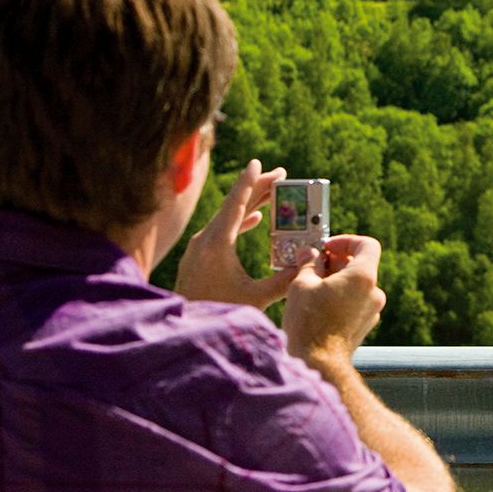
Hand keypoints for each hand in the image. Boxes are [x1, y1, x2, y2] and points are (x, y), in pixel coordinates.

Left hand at [175, 160, 297, 308]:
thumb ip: (283, 280)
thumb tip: (307, 264)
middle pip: (233, 206)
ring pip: (227, 218)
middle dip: (257, 189)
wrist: (185, 330)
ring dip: (250, 204)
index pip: (236, 204)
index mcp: (217, 244)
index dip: (249, 182)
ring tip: (272, 193)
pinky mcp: (199, 258)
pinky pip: (222, 230)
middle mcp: (204, 240)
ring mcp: (199, 248)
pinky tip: (254, 219)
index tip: (258, 162)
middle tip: (281, 175)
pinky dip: (239, 221)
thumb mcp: (256, 298)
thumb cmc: (219, 312)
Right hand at [283, 233, 385, 358]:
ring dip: (336, 280)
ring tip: (310, 285)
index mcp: (363, 277)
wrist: (318, 364)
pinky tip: (317, 304)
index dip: (346, 241)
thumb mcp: (301, 284)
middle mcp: (374, 293)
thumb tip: (309, 252)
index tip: (327, 247)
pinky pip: (355, 302)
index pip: (367, 245)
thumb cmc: (308, 323)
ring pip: (356, 285)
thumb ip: (309, 263)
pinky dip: (340, 296)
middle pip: (360, 265)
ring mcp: (372, 311)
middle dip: (336, 261)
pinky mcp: (365, 325)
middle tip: (312, 265)